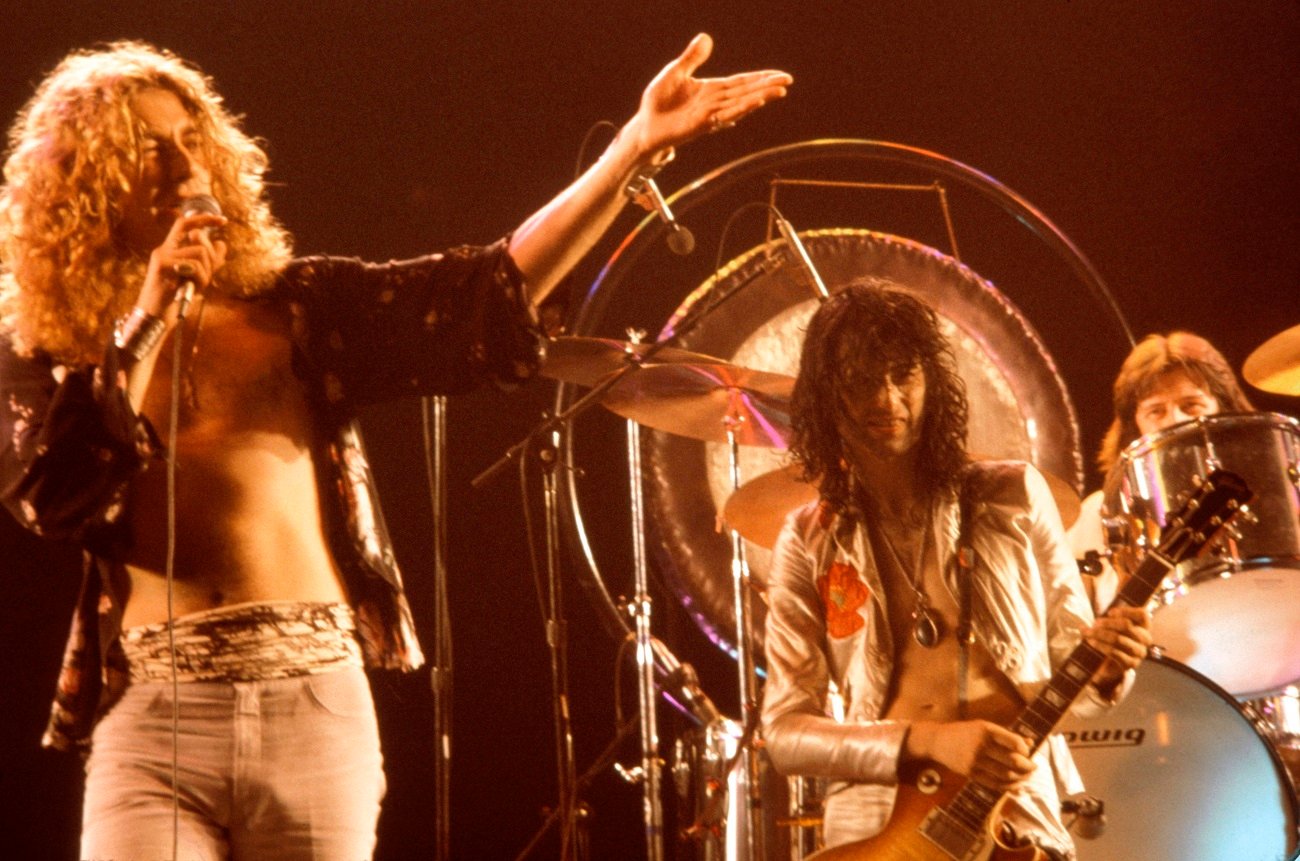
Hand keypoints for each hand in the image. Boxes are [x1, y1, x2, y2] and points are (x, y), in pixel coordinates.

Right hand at [137, 210, 227, 318]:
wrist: (157, 318)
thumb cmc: (175, 299)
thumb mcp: (196, 278)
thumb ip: (209, 262)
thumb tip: (222, 243)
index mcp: (170, 250)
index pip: (185, 224)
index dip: (204, 219)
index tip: (223, 221)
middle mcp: (164, 249)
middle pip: (199, 237)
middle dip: (212, 258)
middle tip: (207, 277)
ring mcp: (162, 256)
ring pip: (200, 252)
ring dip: (207, 272)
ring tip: (197, 286)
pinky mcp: (162, 265)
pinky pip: (194, 265)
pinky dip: (200, 278)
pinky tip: (192, 288)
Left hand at [629, 33, 790, 154]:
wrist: (645, 125)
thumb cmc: (658, 101)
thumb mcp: (675, 72)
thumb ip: (691, 58)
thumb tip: (706, 37)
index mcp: (712, 89)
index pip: (741, 82)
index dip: (761, 78)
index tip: (780, 76)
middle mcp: (715, 102)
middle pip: (746, 92)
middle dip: (767, 87)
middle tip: (788, 82)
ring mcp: (710, 114)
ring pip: (740, 104)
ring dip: (759, 98)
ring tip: (778, 92)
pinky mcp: (701, 124)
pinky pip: (724, 115)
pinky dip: (739, 109)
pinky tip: (753, 103)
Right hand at [908, 719, 1035, 790]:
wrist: (937, 741)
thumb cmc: (964, 732)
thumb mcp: (983, 727)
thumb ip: (1006, 735)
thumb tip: (1031, 743)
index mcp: (986, 730)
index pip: (1014, 743)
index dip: (1026, 750)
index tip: (1028, 752)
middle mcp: (981, 745)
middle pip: (1013, 761)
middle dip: (1028, 766)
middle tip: (1034, 768)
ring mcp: (975, 761)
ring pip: (1006, 774)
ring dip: (1021, 778)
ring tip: (1026, 776)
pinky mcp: (971, 773)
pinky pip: (994, 783)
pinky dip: (1008, 786)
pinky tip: (1015, 785)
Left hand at [1085, 605, 1151, 691]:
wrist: (1112, 661)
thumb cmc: (1114, 635)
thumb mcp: (1115, 620)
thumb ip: (1117, 604)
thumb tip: (1124, 576)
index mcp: (1144, 625)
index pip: (1142, 614)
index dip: (1125, 611)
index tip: (1109, 612)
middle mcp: (1145, 639)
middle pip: (1127, 626)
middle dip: (1106, 623)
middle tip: (1093, 623)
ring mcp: (1139, 652)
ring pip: (1118, 639)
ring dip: (1099, 635)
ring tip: (1087, 632)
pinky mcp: (1131, 664)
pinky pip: (1115, 653)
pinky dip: (1100, 646)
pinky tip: (1091, 642)